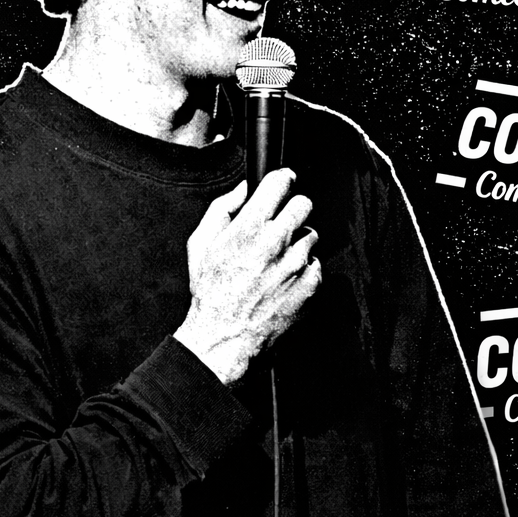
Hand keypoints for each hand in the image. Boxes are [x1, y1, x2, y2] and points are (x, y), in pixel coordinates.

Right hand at [173, 169, 320, 385]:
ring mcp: (297, 264)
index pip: (281, 183)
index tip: (283, 183)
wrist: (225, 336)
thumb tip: (244, 189)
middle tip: (281, 224)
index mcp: (249, 227)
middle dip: (293, 210)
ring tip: (278, 260)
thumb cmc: (211, 292)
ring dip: (298, 243)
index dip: (282, 180)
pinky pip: (316, 264)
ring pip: (311, 235)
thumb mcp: (201, 244)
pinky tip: (285, 279)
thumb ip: (223, 208)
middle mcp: (277, 242)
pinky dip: (304, 269)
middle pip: (304, 204)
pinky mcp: (310, 285)